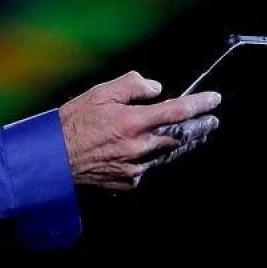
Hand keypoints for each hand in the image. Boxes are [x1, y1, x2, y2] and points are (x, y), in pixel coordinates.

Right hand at [59, 71, 220, 190]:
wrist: (52, 160)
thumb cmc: (73, 123)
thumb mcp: (99, 93)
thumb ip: (131, 85)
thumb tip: (156, 88)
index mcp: (133, 122)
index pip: (177, 111)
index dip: (200, 104)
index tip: (214, 99)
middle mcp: (139, 147)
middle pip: (181, 137)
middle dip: (200, 128)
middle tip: (212, 121)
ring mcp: (135, 168)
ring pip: (168, 154)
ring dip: (184, 144)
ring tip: (195, 136)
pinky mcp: (128, 182)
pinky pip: (149, 168)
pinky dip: (154, 157)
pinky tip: (153, 151)